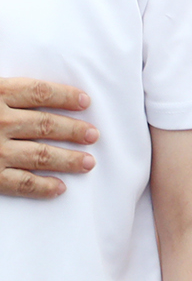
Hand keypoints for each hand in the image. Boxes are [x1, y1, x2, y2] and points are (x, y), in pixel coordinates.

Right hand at [0, 77, 96, 198]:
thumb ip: (5, 92)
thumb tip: (36, 93)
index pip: (39, 92)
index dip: (65, 96)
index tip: (85, 102)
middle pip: (46, 124)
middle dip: (74, 130)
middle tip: (93, 135)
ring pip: (40, 155)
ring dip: (68, 160)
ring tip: (88, 163)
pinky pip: (21, 183)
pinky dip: (43, 187)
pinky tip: (60, 188)